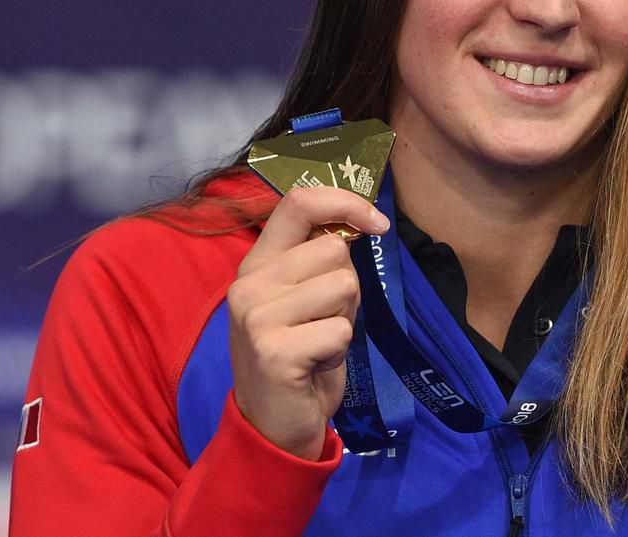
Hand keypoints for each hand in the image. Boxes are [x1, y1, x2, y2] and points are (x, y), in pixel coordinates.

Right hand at [227, 186, 389, 459]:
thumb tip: (363, 221)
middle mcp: (249, 283)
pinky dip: (339, 349)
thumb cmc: (301, 354)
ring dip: (344, 319)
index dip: (345, 202)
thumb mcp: (306, 297)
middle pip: (334, 249)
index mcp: (256, 263)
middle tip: (323, 321)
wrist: (273, 425)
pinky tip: (315, 365)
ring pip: (343, 286)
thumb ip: (321, 260)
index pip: (297, 202)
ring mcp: (257, 316)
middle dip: (347, 286)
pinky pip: (340, 330)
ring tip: (319, 342)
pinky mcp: (274, 351)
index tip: (378, 223)